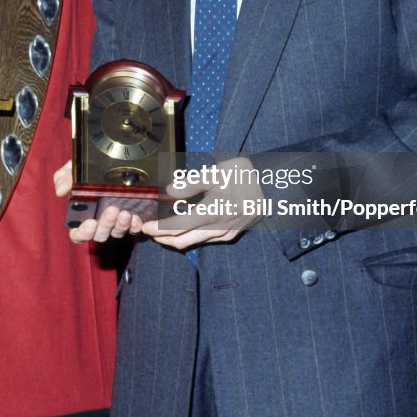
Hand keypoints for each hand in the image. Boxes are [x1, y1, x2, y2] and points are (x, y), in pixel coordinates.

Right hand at [53, 160, 145, 243]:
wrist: (113, 155)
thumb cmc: (88, 167)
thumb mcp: (74, 167)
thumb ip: (64, 177)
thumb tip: (61, 191)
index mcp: (81, 214)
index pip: (78, 233)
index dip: (83, 233)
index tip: (90, 223)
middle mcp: (98, 220)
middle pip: (99, 234)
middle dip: (106, 224)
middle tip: (112, 210)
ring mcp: (114, 221)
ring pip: (116, 232)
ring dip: (121, 225)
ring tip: (125, 212)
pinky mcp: (129, 219)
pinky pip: (132, 228)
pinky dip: (134, 225)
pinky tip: (136, 217)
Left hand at [141, 156, 263, 249]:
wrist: (271, 184)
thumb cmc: (242, 175)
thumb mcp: (215, 173)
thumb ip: (190, 183)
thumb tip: (169, 190)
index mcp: (211, 212)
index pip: (177, 227)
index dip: (158, 229)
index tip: (145, 226)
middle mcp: (217, 227)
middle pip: (182, 241)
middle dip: (162, 239)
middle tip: (149, 232)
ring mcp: (225, 233)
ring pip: (194, 243)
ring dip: (176, 239)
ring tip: (162, 231)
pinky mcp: (232, 234)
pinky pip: (207, 240)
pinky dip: (192, 237)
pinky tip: (187, 228)